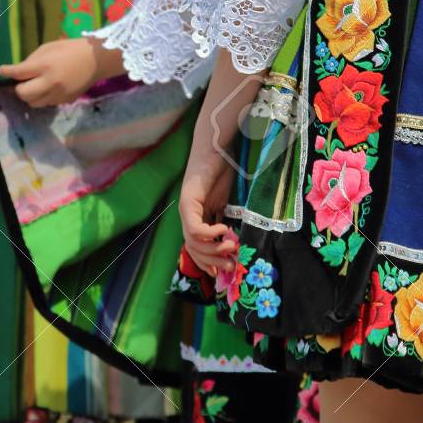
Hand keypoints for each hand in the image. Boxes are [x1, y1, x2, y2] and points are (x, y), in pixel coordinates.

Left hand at [0, 38, 120, 106]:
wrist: (95, 60)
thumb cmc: (70, 49)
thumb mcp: (48, 47)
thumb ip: (32, 60)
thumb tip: (19, 71)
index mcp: (45, 66)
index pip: (19, 73)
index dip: (7, 71)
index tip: (3, 70)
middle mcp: (50, 83)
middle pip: (23, 94)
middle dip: (18, 88)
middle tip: (21, 82)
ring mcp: (58, 94)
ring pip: (33, 103)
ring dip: (30, 95)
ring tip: (34, 86)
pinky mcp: (65, 101)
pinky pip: (46, 103)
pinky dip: (43, 98)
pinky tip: (48, 89)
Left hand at [178, 149, 237, 276]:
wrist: (217, 151)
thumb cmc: (224, 173)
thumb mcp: (228, 204)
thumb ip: (228, 222)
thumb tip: (236, 245)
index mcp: (197, 219)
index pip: (197, 250)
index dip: (208, 263)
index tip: (223, 271)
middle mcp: (188, 217)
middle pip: (193, 250)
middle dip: (213, 262)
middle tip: (231, 265)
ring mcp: (186, 210)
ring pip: (193, 243)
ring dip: (213, 251)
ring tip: (230, 248)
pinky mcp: (187, 203)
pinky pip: (195, 229)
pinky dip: (209, 234)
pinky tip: (223, 229)